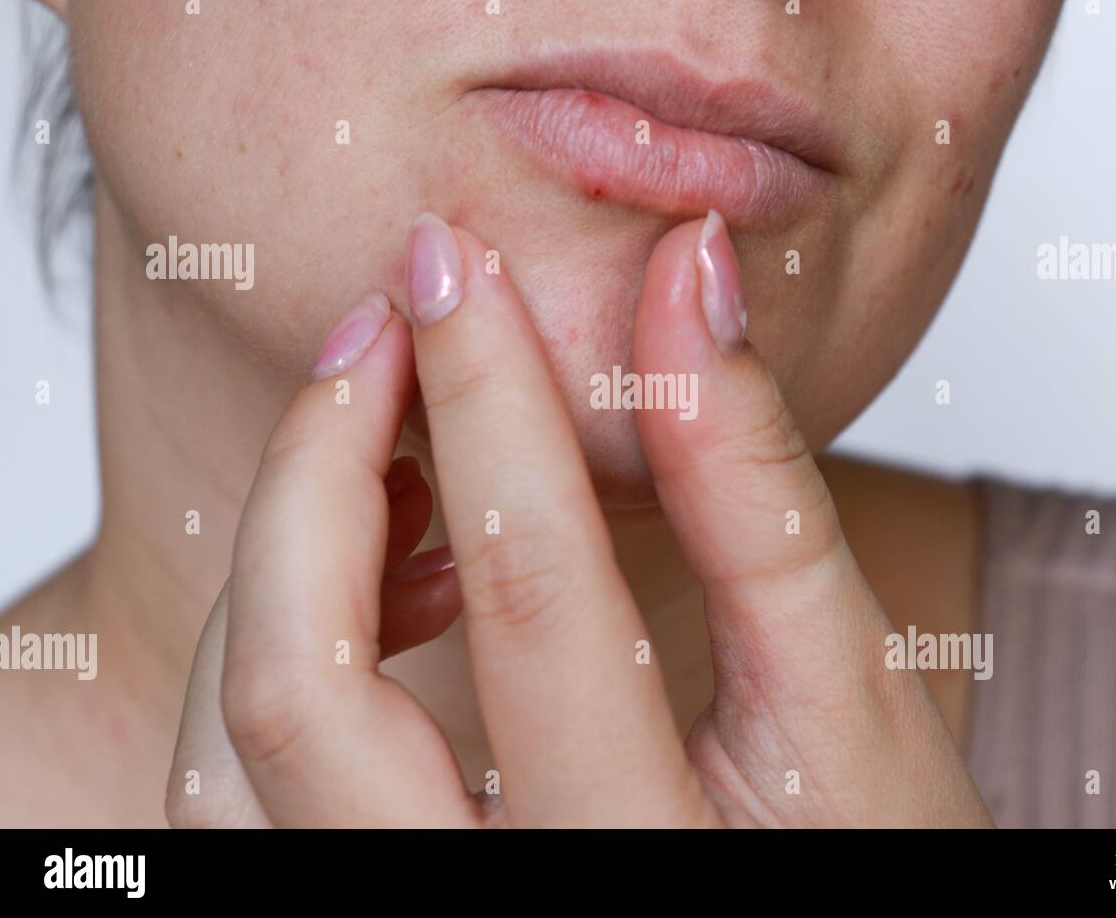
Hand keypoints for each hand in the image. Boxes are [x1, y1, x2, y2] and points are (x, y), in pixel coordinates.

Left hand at [165, 210, 991, 827]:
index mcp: (638, 857)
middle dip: (319, 465)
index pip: (527, 587)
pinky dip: (288, 650)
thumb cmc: (878, 854)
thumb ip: (757, 481)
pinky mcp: (359, 899)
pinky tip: (396, 583)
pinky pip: (247, 786)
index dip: (486, 396)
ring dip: (288, 562)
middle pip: (304, 685)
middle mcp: (482, 913)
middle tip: (387, 327)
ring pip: (237, 750)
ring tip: (402, 461)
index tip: (459, 263)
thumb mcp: (846, 687)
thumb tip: (690, 277)